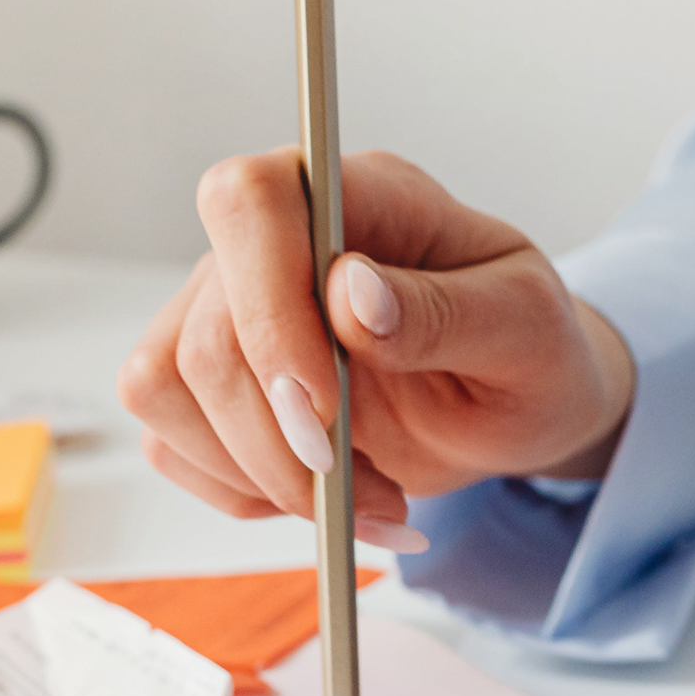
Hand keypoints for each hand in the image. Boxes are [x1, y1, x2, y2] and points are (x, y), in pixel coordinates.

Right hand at [118, 149, 636, 548]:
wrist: (516, 405)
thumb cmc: (529, 351)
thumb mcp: (525, 330)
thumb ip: (443, 310)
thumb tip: (352, 294)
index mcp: (356, 196)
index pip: (251, 202)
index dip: (266, 307)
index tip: (324, 404)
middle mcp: (274, 243)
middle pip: (201, 333)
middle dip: (279, 439)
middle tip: (370, 487)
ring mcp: (228, 310)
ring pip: (165, 389)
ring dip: (263, 474)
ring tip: (366, 496)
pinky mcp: (210, 384)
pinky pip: (172, 443)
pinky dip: (248, 494)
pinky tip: (327, 499)